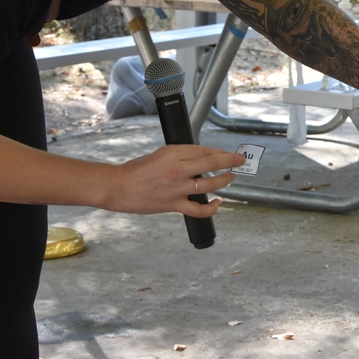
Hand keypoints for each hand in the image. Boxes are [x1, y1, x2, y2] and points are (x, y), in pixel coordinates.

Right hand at [106, 145, 245, 216]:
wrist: (117, 187)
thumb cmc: (135, 170)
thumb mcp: (160, 155)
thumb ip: (180, 157)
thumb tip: (201, 160)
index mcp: (173, 152)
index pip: (204, 150)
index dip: (221, 153)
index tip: (229, 154)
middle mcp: (177, 168)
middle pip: (212, 162)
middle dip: (231, 161)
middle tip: (241, 161)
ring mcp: (177, 188)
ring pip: (210, 184)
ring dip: (224, 180)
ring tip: (231, 178)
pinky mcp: (173, 204)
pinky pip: (199, 208)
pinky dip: (212, 208)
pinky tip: (218, 203)